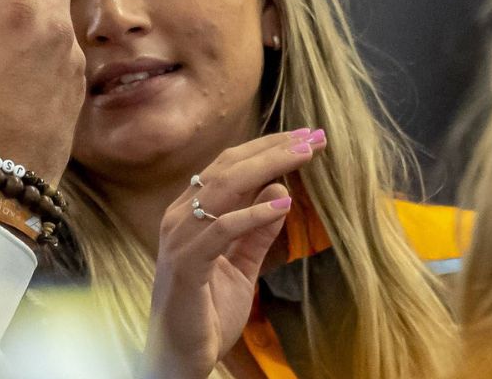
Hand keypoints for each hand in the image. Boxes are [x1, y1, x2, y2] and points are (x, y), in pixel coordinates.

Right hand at [143, 128, 326, 378]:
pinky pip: (221, 230)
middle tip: (313, 136)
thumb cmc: (205, 311)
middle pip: (228, 167)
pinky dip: (252, 214)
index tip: (306, 138)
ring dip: (268, 167)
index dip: (267, 148)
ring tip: (303, 155)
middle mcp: (181, 217)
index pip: (229, 166)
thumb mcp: (240, 266)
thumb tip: (280, 193)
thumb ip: (256, 232)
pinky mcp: (187, 264)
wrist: (178, 355)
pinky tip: (282, 204)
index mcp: (190, 213)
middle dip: (273, 148)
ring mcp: (180, 238)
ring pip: (224, 189)